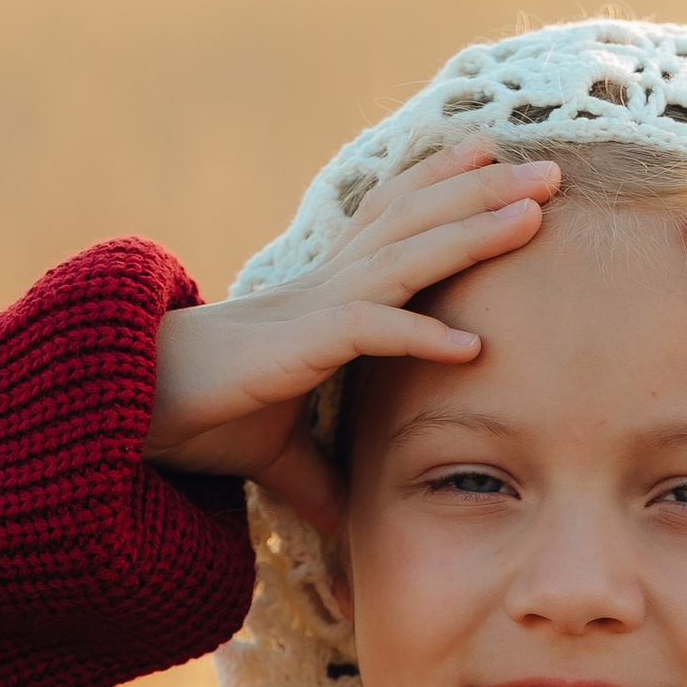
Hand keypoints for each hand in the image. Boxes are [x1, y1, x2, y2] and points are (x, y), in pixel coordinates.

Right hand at [146, 143, 561, 529]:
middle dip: (485, 190)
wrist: (135, 406)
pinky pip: (370, 331)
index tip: (493, 157)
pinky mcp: (301, 344)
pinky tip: (471, 345)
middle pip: (419, 220)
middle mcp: (328, 284)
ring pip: (409, 255)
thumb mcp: (277, 451)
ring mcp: (316, 308)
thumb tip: (344, 529)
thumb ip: (317, 479)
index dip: (441, 184)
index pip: (393, 220)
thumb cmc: (201, 415)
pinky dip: (419, 333)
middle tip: (551, 170)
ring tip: (534, 213)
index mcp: (325, 293)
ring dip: (473, 232)